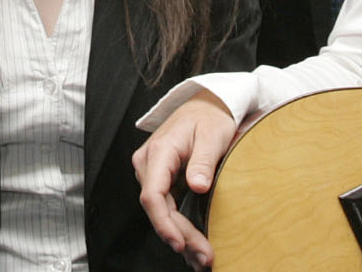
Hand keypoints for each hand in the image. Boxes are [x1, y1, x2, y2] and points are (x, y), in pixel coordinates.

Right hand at [133, 91, 235, 268]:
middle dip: (180, 236)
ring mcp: (152, 172)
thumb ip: (203, 160)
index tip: (180, 243)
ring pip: (162, 211)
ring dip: (181, 236)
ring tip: (203, 258)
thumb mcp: (212, 135)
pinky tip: (193, 245)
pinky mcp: (161, 179)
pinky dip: (180, 227)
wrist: (207, 104)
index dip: (164, 222)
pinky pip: (167, 207)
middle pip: (158, 208)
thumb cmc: (211, 118)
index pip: (153, 194)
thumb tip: (198, 186)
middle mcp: (149, 163)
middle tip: (205, 257)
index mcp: (159, 151)